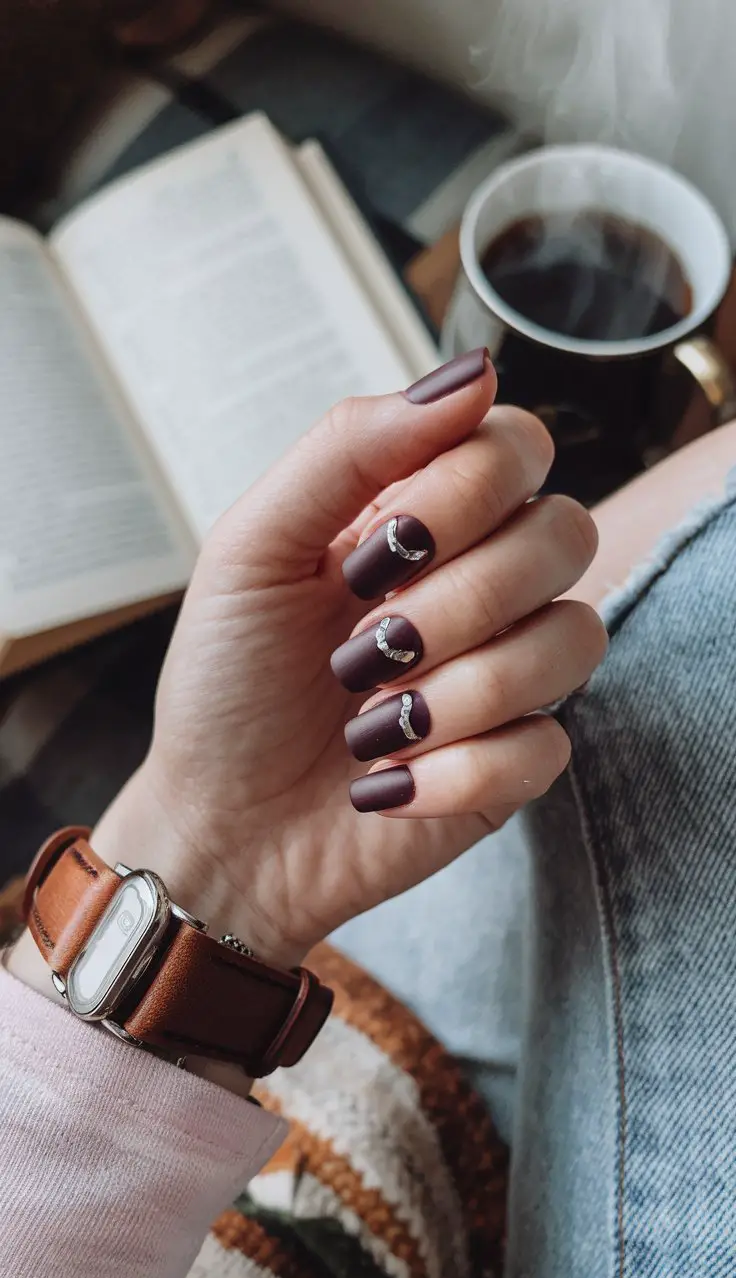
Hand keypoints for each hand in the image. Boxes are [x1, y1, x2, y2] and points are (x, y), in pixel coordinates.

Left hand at [93, 351, 606, 966]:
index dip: (463, 491)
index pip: (516, 445)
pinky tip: (388, 783)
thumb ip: (350, 447)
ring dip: (454, 690)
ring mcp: (507, 671)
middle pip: (563, 531)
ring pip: (572, 638)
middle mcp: (480, 580)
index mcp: (420, 513)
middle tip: (363, 644)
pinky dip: (454, 772)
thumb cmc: (226, 683)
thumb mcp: (252, 548)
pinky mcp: (516, 761)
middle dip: (454, 599)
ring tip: (367, 722)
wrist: (218, 826)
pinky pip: (548, 746)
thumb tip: (473, 373)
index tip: (372, 549)